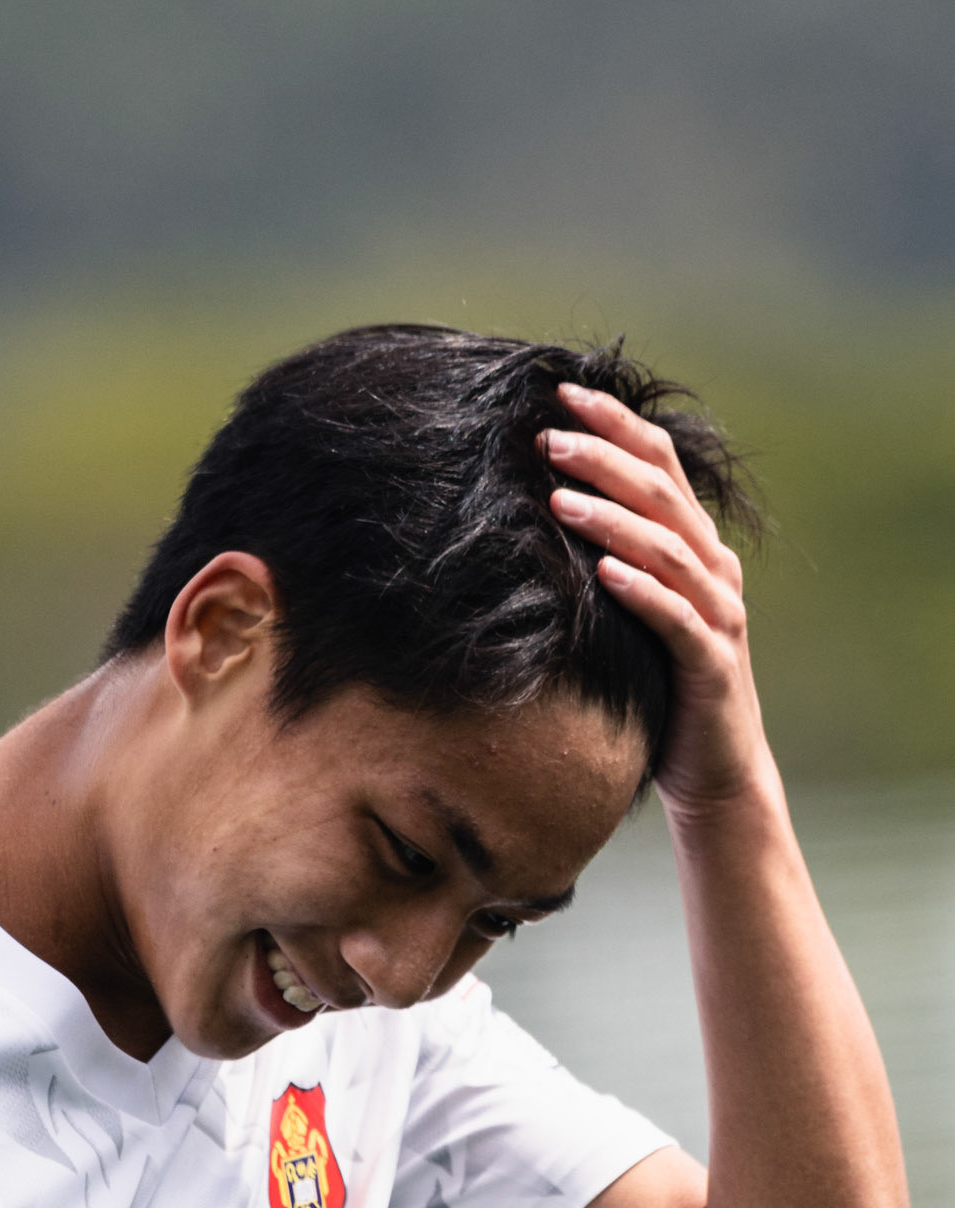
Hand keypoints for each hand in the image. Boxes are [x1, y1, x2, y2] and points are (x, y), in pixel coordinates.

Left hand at [543, 383, 772, 817]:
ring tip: (560, 497)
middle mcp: (714, 569)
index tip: (562, 394)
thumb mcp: (628, 616)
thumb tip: (531, 516)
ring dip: (614, 519)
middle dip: (605, 458)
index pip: (659, 466)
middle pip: (662, 494)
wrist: (715, 770)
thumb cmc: (660, 689)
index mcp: (695, 548)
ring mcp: (719, 615)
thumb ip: (603, 565)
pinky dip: (643, 591)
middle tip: (546, 435)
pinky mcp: (712, 664)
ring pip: (670, 549)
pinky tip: (604, 573)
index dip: (616, 426)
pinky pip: (679, 619)